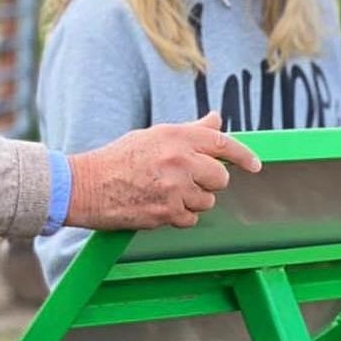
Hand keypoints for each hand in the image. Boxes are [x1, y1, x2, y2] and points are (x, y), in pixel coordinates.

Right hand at [64, 112, 260, 230]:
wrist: (86, 186)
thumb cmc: (117, 159)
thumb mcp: (153, 136)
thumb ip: (190, 131)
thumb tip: (216, 121)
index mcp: (176, 137)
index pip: (222, 143)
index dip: (244, 155)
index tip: (254, 165)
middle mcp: (179, 160)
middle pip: (220, 177)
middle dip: (209, 181)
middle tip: (187, 180)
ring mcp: (174, 188)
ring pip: (206, 201)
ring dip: (192, 201)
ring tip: (166, 193)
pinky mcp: (167, 212)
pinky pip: (190, 219)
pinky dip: (179, 216)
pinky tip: (159, 206)